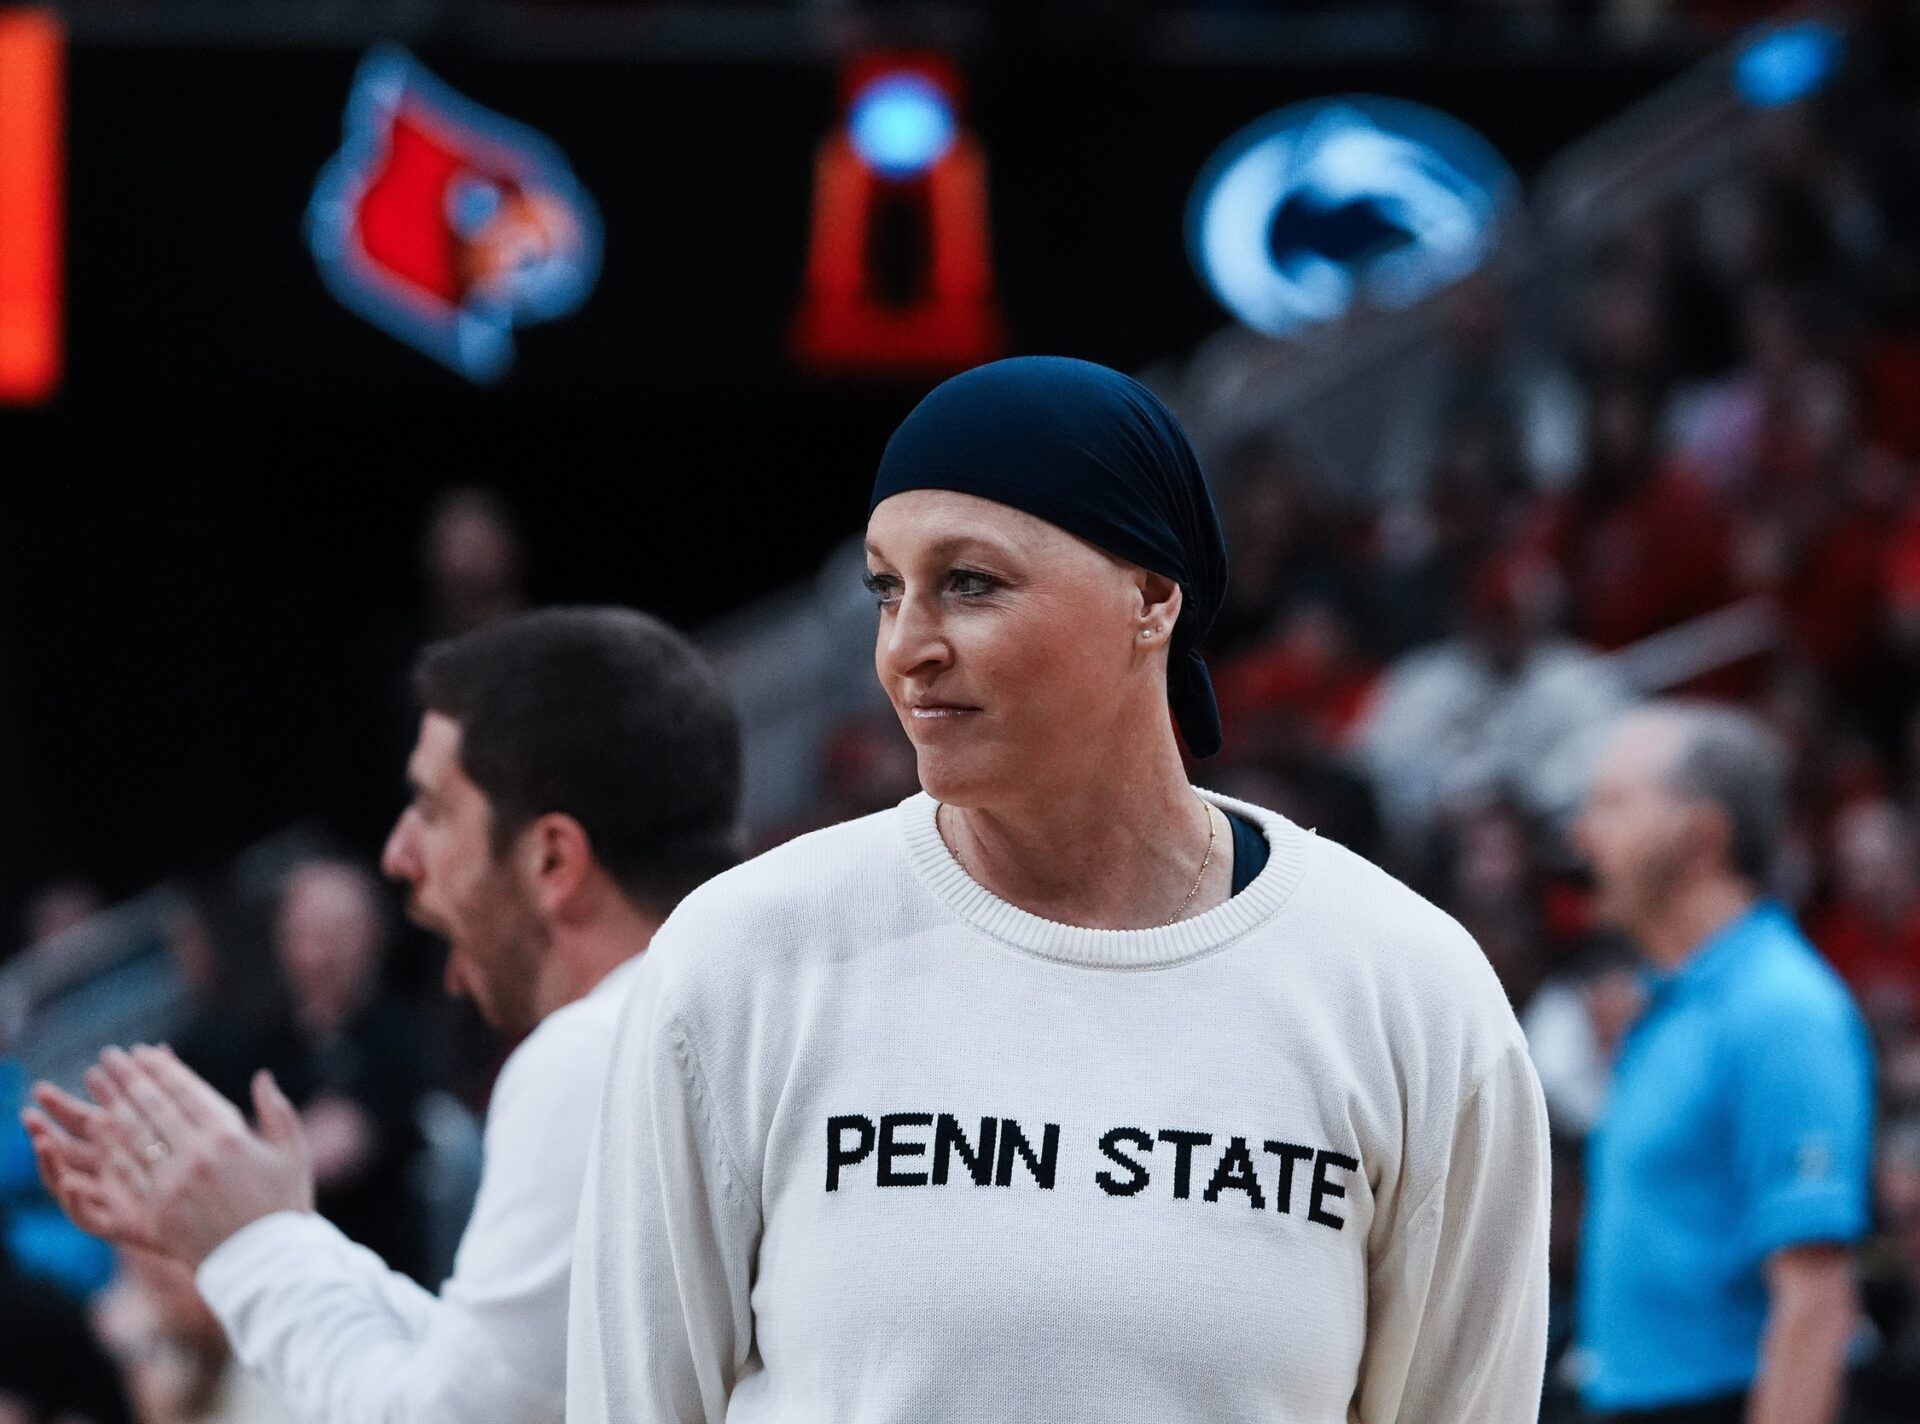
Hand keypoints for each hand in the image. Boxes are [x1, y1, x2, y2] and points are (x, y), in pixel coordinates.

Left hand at [22, 1044, 314, 1268]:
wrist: (270, 1265)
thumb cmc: (285, 1205)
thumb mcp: (294, 1152)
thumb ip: (277, 1110)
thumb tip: (262, 1077)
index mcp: (230, 1137)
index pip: (185, 1092)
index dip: (161, 1069)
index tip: (143, 1051)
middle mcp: (196, 1157)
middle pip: (152, 1108)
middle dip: (127, 1079)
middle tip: (108, 1058)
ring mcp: (172, 1187)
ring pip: (131, 1138)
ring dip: (109, 1107)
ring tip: (94, 1085)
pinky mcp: (154, 1215)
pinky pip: (123, 1176)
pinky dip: (106, 1150)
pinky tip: (95, 1133)